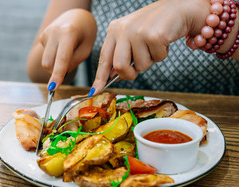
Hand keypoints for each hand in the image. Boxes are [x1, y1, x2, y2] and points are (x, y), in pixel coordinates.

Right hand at [39, 9, 96, 90]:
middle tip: (69, 68)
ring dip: (55, 65)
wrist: (77, 16)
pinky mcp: (42, 37)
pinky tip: (62, 48)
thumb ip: (75, 61)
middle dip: (56, 72)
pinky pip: (46, 55)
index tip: (53, 88)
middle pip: (49, 63)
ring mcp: (46, 34)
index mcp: (68, 33)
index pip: (62, 59)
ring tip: (67, 54)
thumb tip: (61, 73)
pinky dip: (54, 57)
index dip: (57, 75)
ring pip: (46, 61)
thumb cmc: (86, 33)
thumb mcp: (87, 48)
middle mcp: (54, 32)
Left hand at [89, 0, 210, 95]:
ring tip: (153, 45)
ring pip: (140, 66)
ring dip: (150, 61)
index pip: (104, 58)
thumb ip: (121, 53)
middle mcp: (123, 30)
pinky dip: (162, 54)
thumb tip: (113, 76)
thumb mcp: (131, 36)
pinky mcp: (154, 36)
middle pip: (119, 66)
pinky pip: (157, 59)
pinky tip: (163, 41)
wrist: (179, 7)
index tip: (95, 91)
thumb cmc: (154, 25)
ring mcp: (138, 32)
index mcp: (114, 30)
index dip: (100, 77)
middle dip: (129, 74)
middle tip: (136, 71)